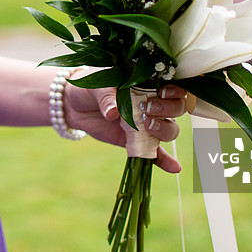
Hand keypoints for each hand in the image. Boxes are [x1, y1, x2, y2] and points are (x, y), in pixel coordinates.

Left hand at [64, 83, 185, 173]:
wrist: (75, 106)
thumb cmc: (90, 88)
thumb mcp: (97, 86)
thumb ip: (107, 97)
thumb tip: (113, 113)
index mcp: (147, 83)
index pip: (172, 86)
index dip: (174, 91)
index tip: (161, 92)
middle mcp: (153, 103)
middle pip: (176, 109)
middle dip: (168, 110)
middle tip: (147, 110)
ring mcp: (146, 123)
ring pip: (169, 129)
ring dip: (164, 130)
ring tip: (147, 128)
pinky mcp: (138, 141)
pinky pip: (154, 152)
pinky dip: (164, 160)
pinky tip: (174, 167)